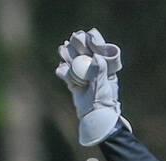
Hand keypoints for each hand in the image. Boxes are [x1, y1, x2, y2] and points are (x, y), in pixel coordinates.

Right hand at [55, 28, 129, 146]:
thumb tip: (96, 57)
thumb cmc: (103, 103)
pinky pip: (69, 77)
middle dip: (77, 48)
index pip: (98, 52)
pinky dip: (64, 72)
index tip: (85, 36)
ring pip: (75, 65)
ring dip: (68, 57)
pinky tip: (60, 68)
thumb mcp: (103, 86)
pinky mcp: (76, 87)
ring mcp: (85, 78)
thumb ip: (99, 72)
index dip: (91, 43)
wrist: (95, 119)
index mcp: (105, 68)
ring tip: (62, 49)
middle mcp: (94, 71)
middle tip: (71, 39)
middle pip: (85, 56)